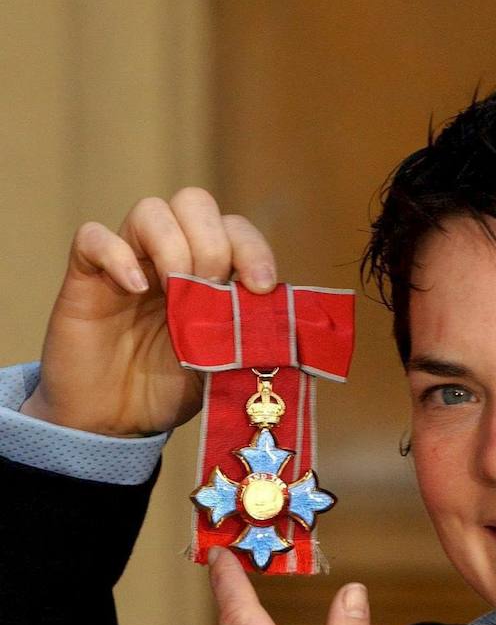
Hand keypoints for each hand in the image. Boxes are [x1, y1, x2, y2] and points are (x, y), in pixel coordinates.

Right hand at [21, 187, 276, 436]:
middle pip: (194, 203)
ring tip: (176, 293)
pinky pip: (93, 237)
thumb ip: (244, 340)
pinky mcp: (87, 276)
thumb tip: (278, 325)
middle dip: (212, 242)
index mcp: (208, 274)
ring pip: (150, 210)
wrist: (115, 421)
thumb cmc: (168, 388)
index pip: (234, 230)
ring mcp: (128, 261)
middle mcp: (169, 257)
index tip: (261, 286)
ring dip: (172, 245)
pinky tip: (135, 288)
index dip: (252, 248)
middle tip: (211, 290)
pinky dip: (116, 254)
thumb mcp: (219, 369)